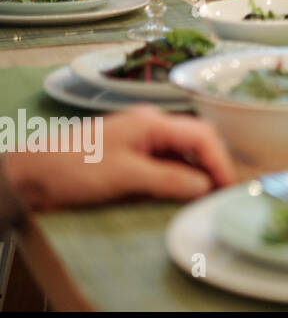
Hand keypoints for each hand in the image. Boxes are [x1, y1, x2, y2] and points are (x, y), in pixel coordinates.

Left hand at [2, 106, 235, 210]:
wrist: (30, 175)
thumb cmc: (76, 168)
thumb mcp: (124, 176)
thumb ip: (168, 179)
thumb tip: (204, 187)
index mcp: (152, 122)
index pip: (202, 135)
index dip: (220, 160)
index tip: (228, 187)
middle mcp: (151, 125)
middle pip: (196, 140)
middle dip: (213, 164)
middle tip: (221, 193)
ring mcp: (141, 140)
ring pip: (183, 152)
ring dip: (197, 172)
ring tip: (206, 196)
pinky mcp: (131, 156)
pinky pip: (166, 162)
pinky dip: (179, 176)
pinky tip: (182, 192)